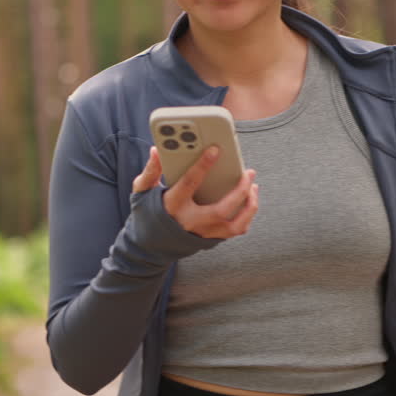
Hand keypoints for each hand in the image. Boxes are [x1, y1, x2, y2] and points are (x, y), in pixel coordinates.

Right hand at [132, 146, 258, 239]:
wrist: (149, 246)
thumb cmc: (147, 214)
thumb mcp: (142, 190)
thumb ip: (151, 170)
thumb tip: (156, 151)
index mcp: (173, 206)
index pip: (190, 183)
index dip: (203, 165)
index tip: (215, 150)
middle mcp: (191, 222)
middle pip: (222, 208)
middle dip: (240, 190)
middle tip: (249, 172)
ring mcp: (203, 234)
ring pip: (235, 225)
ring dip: (249, 206)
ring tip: (253, 187)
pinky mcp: (211, 240)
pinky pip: (235, 230)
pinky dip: (246, 216)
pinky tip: (248, 202)